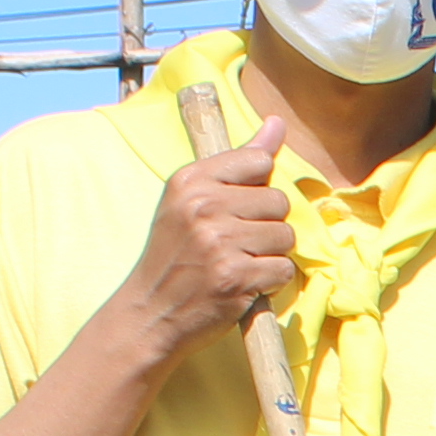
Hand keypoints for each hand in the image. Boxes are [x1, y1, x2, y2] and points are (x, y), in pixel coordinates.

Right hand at [127, 116, 301, 358]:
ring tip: (239, 263)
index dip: (257, 188)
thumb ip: (238, 161)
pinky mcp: (236, 277)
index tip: (236, 209)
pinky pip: (283, 270)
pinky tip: (243, 284)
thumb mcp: (191, 200)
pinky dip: (270, 282)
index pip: (257, 161)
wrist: (149, 312)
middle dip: (266, 225)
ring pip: (286, 236)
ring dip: (270, 255)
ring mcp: (220, 242)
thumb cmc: (176, 254)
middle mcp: (203, 206)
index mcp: (190, 180)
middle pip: (278, 200)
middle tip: (235, 244)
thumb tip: (277, 124)